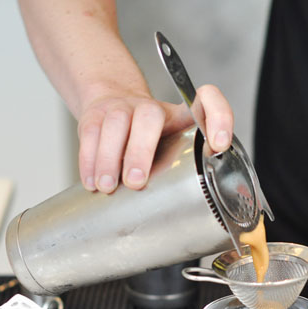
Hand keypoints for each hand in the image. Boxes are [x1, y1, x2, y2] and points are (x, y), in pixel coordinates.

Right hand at [78, 85, 233, 192]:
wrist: (114, 103)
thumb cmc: (153, 137)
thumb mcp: (177, 145)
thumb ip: (191, 166)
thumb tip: (200, 208)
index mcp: (181, 115)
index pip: (207, 100)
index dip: (219, 117)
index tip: (219, 144)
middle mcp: (152, 108)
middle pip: (149, 117)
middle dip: (142, 150)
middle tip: (137, 182)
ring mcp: (122, 108)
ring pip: (115, 124)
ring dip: (110, 158)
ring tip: (109, 187)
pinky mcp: (95, 115)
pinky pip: (89, 133)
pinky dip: (88, 160)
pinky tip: (91, 183)